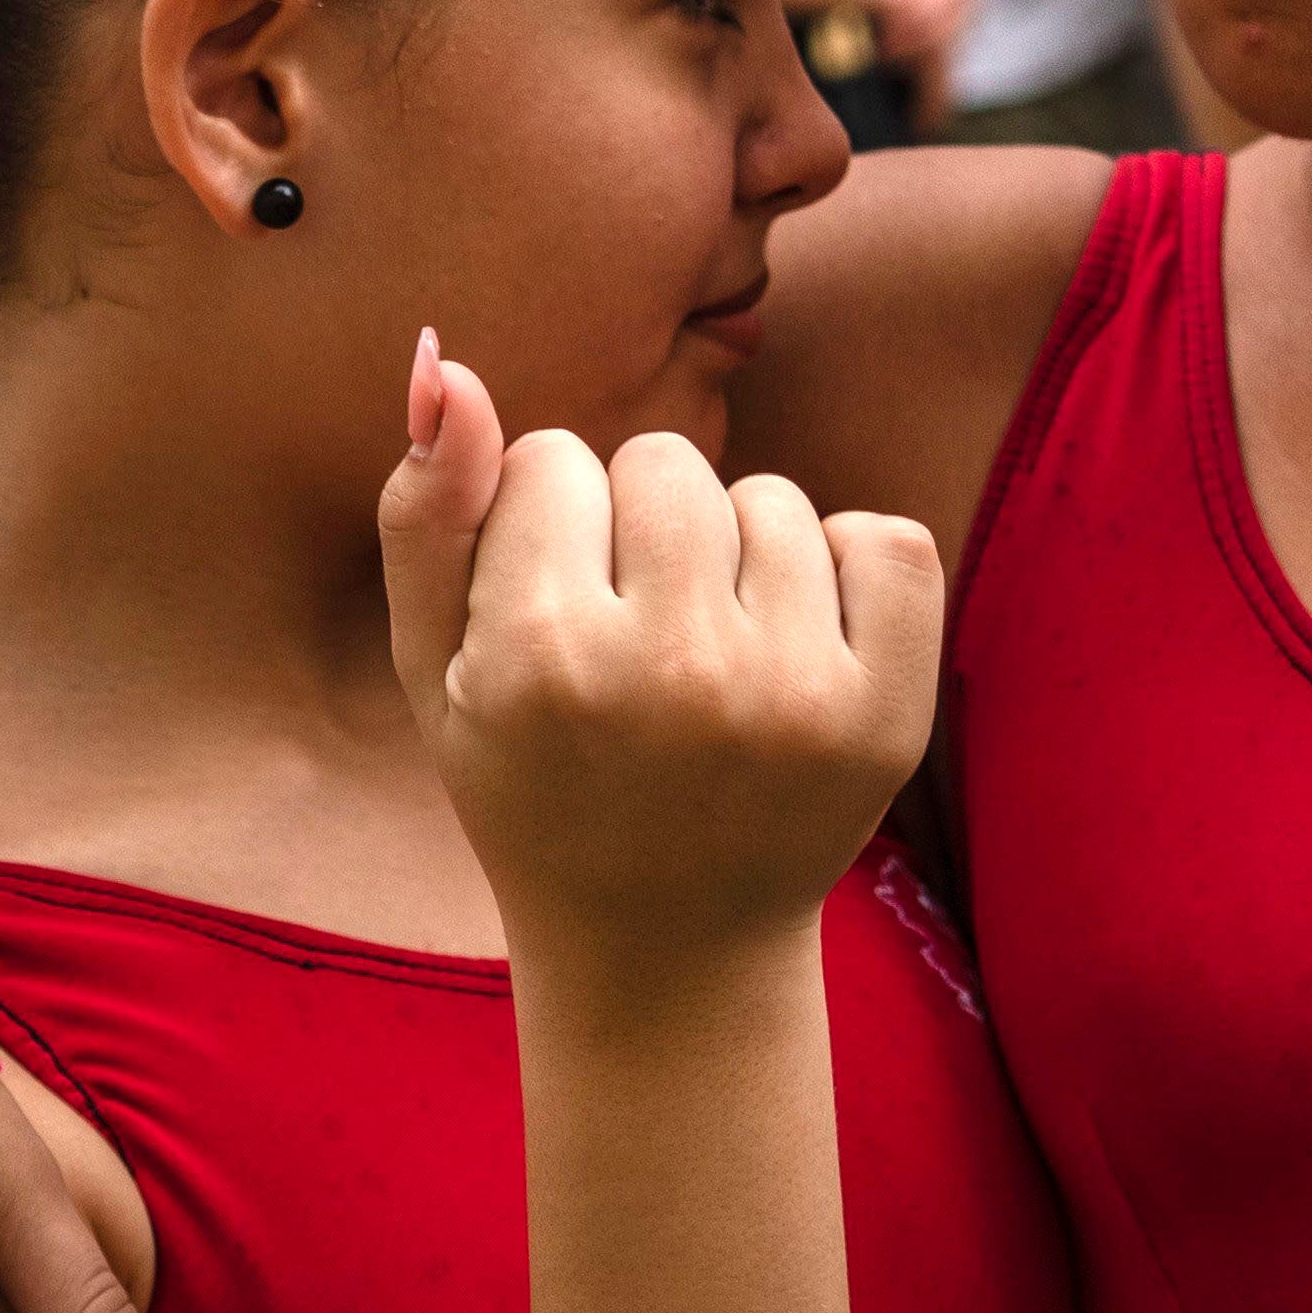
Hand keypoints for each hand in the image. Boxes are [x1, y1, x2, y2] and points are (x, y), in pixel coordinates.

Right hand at [378, 343, 937, 978]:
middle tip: (633, 645)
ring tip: (710, 660)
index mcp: (540, 661)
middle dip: (640, 530)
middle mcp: (671, 675)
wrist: (664, 949)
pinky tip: (798, 647)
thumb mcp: (438, 671)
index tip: (551, 628)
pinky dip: (846, 573)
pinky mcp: (886, 715)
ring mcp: (792, 696)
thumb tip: (441, 363)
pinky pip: (884, 539)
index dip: (545, 533)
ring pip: (770, 497)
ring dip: (739, 557)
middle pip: (661, 462)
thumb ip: (425, 518)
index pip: (550, 460)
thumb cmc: (532, 786)